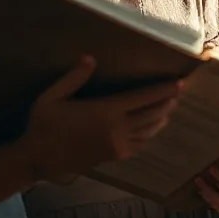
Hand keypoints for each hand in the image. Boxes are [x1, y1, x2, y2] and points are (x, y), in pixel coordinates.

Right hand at [18, 57, 184, 180]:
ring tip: (169, 108)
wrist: (39, 159)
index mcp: (105, 111)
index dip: (163, 90)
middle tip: (178, 92)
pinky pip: (140, 144)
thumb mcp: (52, 97)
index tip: (180, 82)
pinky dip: (150, 134)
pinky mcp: (114, 157)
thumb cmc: (44, 124)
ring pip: (149, 131)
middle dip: (168, 102)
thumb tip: (90, 58)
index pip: (143, 98)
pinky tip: (152, 129)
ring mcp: (117, 145)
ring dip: (162, 118)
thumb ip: (74, 77)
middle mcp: (116, 129)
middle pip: (152, 114)